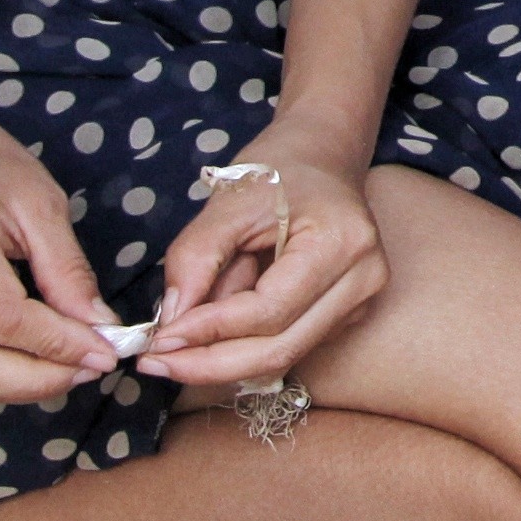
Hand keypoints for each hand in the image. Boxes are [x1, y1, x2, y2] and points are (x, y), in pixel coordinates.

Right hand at [0, 107, 125, 407]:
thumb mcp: (41, 203)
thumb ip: (68, 271)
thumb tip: (99, 328)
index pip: (4, 318)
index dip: (58, 345)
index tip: (105, 351)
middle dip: (38, 380)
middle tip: (90, 369)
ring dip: (21, 384)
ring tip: (71, 367)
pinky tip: (36, 358)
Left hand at [135, 134, 389, 387]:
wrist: (323, 157)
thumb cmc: (278, 170)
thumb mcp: (228, 202)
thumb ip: (195, 259)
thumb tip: (171, 323)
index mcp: (341, 243)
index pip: (270, 311)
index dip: (211, 330)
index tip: (159, 340)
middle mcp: (362, 280)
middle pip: (280, 349)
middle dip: (212, 364)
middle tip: (158, 363)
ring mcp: (359, 301)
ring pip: (282, 356)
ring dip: (221, 359)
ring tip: (175, 346)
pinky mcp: (345, 315)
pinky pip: (287, 345)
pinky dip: (241, 346)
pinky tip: (209, 331)